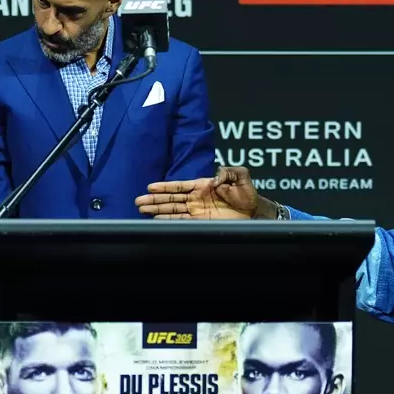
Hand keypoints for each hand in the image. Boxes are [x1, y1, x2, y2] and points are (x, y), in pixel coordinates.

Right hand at [135, 166, 259, 218]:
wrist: (254, 212)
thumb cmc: (248, 193)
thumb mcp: (241, 176)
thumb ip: (228, 172)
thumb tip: (214, 177)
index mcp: (203, 185)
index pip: (179, 186)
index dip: (165, 187)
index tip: (150, 187)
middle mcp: (196, 198)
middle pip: (171, 199)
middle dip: (155, 200)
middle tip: (139, 201)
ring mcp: (197, 210)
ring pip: (172, 210)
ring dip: (157, 210)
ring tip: (142, 210)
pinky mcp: (201, 221)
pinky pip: (181, 221)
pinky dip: (169, 220)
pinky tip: (157, 220)